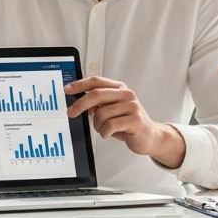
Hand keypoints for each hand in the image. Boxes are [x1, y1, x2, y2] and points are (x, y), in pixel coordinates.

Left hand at [65, 76, 184, 167]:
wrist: (150, 137)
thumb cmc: (129, 123)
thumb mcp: (112, 111)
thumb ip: (99, 104)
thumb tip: (80, 102)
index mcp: (119, 89)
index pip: (97, 81)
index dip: (80, 84)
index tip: (67, 89)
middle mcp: (126, 94)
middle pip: (96, 94)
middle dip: (80, 104)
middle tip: (71, 113)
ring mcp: (132, 106)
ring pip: (101, 114)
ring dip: (97, 125)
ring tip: (103, 129)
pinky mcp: (135, 120)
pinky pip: (110, 125)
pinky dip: (105, 132)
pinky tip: (109, 134)